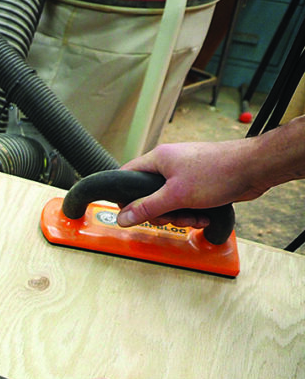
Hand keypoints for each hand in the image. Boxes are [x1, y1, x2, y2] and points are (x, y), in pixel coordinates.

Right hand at [116, 140, 263, 229]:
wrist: (255, 168)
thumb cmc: (219, 172)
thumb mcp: (175, 195)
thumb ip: (146, 208)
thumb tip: (122, 217)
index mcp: (158, 160)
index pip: (127, 176)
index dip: (124, 197)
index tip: (130, 213)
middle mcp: (170, 165)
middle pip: (148, 196)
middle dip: (160, 213)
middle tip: (170, 218)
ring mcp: (185, 174)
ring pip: (168, 202)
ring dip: (179, 216)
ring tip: (193, 217)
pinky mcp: (199, 184)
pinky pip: (185, 202)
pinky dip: (192, 212)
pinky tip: (203, 216)